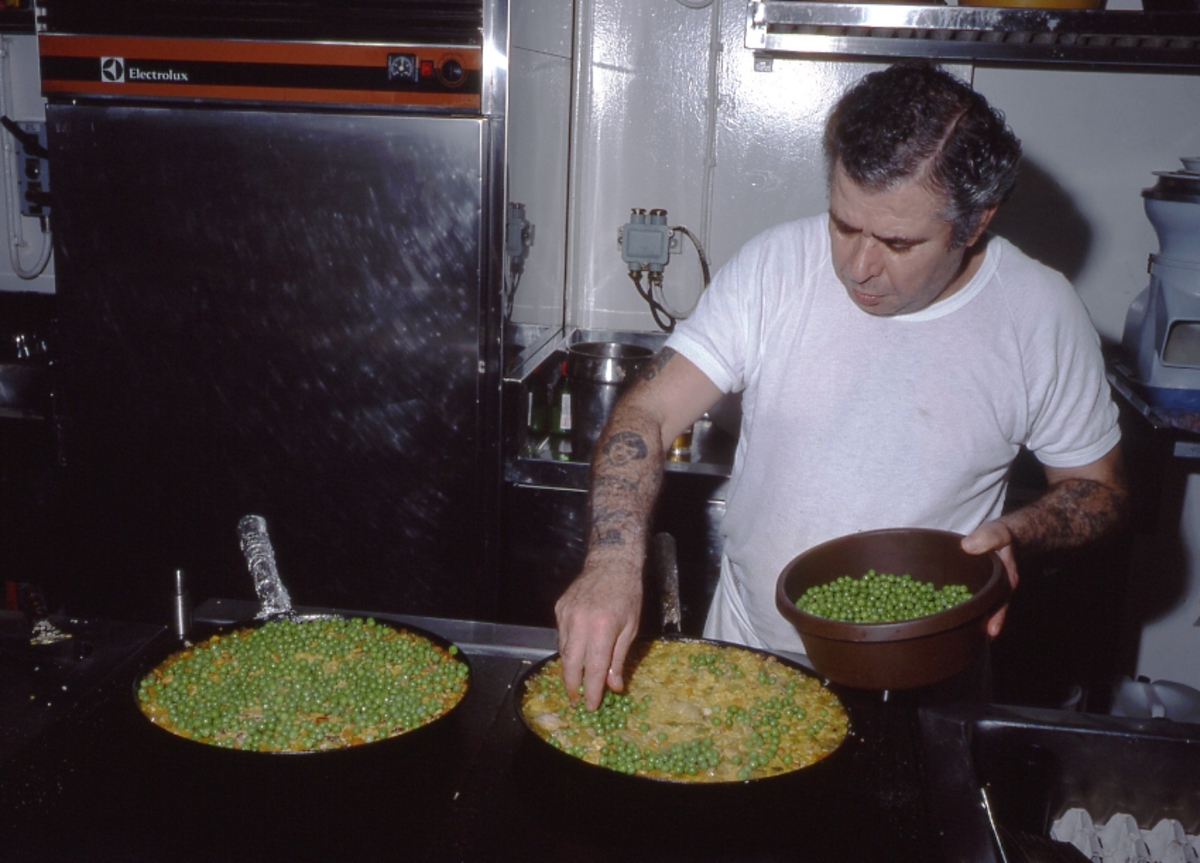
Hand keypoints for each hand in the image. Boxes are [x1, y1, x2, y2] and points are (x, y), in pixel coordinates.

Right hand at [554, 564, 641, 710]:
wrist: (611, 563)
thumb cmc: (628, 595)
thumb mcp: (631, 628)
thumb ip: (619, 658)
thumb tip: (614, 686)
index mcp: (602, 628)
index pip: (594, 668)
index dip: (592, 690)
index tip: (591, 705)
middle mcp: (580, 622)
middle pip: (571, 664)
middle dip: (573, 686)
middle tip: (576, 700)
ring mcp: (566, 615)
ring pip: (564, 651)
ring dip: (570, 668)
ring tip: (576, 681)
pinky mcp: (559, 609)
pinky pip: (562, 636)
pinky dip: (568, 648)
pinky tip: (576, 654)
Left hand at [961, 520, 1018, 637]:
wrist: (1005, 535)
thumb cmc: (1001, 535)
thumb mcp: (998, 533)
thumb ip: (987, 537)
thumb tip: (968, 546)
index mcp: (1005, 579)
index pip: (1001, 602)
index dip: (997, 616)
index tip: (991, 631)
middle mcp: (996, 589)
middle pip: (989, 610)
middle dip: (982, 624)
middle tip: (972, 642)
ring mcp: (985, 590)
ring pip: (978, 607)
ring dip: (970, 619)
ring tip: (957, 636)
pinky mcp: (974, 587)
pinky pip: (966, 599)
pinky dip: (959, 607)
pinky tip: (947, 616)